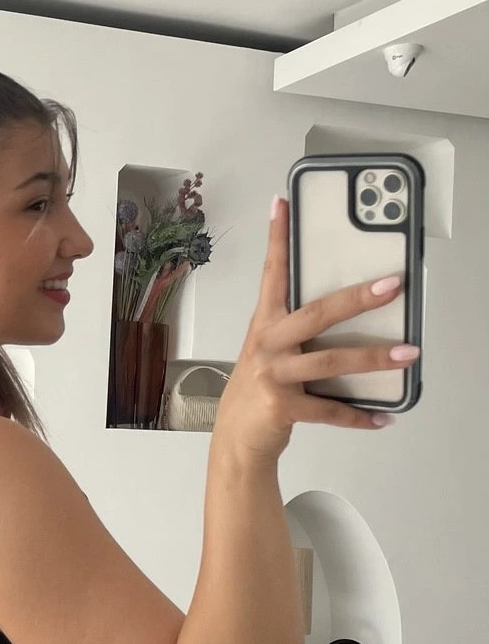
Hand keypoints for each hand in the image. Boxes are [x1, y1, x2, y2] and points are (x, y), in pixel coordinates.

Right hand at [211, 195, 412, 464]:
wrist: (237, 438)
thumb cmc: (259, 387)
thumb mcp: (271, 349)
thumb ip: (299, 328)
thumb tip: (352, 307)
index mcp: (265, 323)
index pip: (272, 273)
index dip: (276, 238)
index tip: (282, 205)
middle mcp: (267, 344)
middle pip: (316, 314)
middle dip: (357, 298)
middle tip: (392, 285)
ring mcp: (273, 375)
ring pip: (331, 362)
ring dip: (374, 358)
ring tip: (408, 354)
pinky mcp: (282, 407)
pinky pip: (330, 409)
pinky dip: (359, 416)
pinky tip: (382, 417)